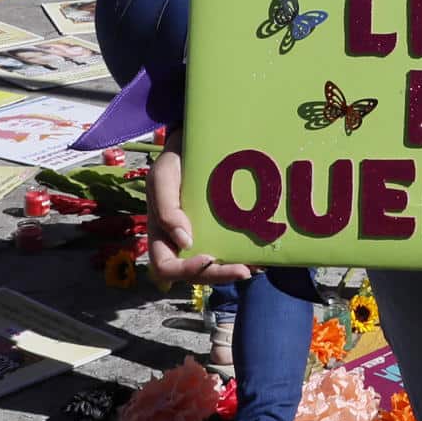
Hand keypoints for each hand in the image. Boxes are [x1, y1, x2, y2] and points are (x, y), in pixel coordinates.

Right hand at [146, 130, 253, 284]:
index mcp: (161, 236)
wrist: (193, 145)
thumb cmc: (173, 162)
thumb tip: (185, 241)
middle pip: (196, 274)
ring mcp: (201, 238)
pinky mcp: (219, 230)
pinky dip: (244, 254)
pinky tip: (261, 254)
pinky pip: (230, 249)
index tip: (207, 258)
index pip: (167, 267)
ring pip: (215, 266)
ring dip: (234, 269)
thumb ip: (166, 209)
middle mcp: (180, 243)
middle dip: (219, 275)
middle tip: (244, 270)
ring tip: (257, 265)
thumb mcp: (162, 177)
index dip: (185, 269)